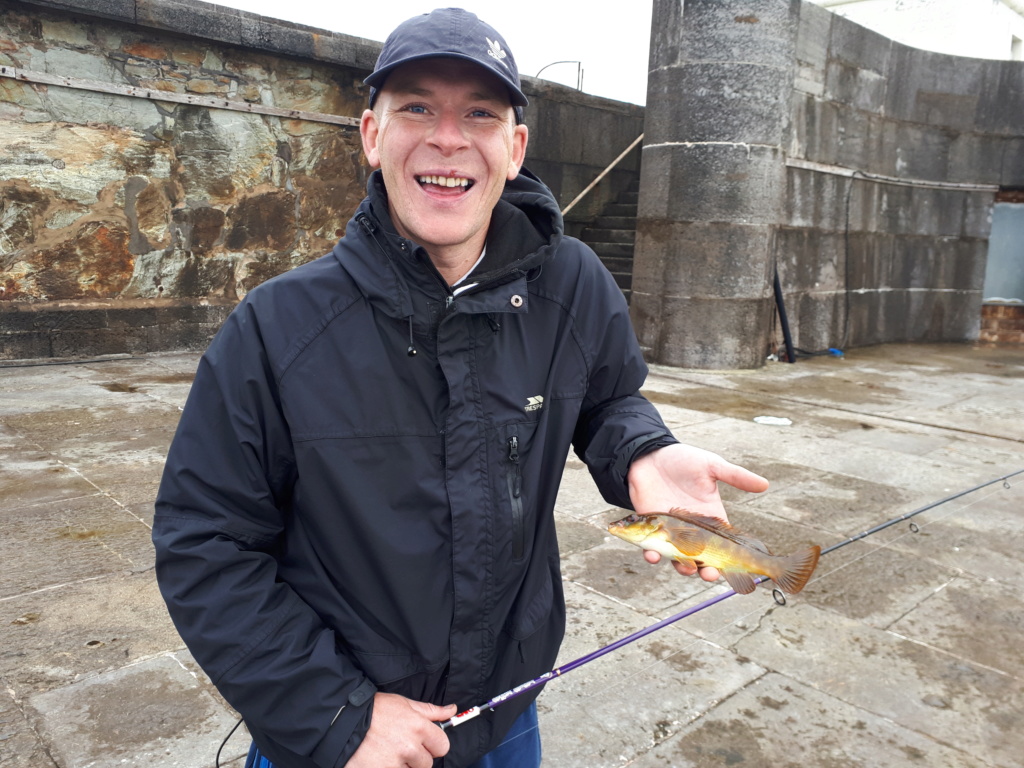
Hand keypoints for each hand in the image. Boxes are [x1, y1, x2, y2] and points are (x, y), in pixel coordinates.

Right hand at [347, 693, 456, 767]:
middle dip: (417, 758)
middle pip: (427, 764)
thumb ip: (431, 711)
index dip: (434, 745)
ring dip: (402, 765)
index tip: (424, 743)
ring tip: (388, 752)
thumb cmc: (374, 710)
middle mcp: (409, 747)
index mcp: (419, 727)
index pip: (443, 746)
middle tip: (401, 747)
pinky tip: (380, 759)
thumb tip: (452, 710)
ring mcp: (395, 763)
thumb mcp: (403, 703)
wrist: (343, 721)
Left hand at [627, 443, 768, 580]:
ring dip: (682, 568)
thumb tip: (765, 484)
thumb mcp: (711, 466)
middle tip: (709, 573)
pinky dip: (652, 555)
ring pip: (679, 558)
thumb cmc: (682, 460)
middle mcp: (692, 529)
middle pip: (703, 558)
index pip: (724, 544)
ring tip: (686, 568)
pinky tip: (653, 555)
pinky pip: (652, 548)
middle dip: (707, 570)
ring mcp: (670, 532)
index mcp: (710, 517)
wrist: (648, 454)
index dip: (729, 559)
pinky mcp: (650, 530)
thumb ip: (735, 476)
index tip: (734, 568)